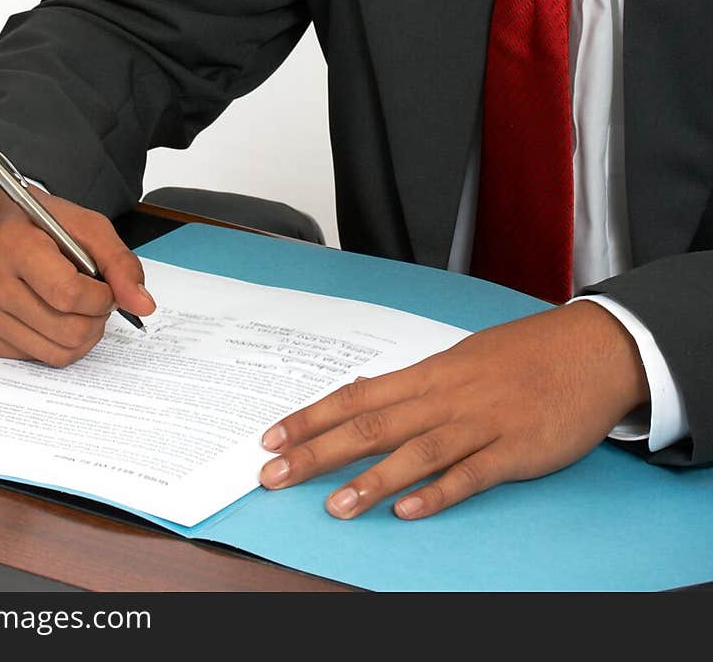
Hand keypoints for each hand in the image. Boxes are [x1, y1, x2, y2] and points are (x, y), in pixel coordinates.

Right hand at [0, 170, 155, 364]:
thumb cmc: (34, 220)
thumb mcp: (83, 224)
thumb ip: (119, 262)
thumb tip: (143, 305)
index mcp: (12, 244)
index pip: (69, 294)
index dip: (101, 297)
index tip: (105, 287)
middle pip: (67, 330)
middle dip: (96, 318)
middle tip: (94, 297)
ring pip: (56, 353)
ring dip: (81, 334)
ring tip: (74, 306)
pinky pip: (36, 358)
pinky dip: (55, 341)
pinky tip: (47, 313)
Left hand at [259, 301, 648, 518]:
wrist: (589, 349)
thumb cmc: (524, 354)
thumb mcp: (461, 360)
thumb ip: (415, 384)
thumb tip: (365, 394)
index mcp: (430, 374)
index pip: (357, 396)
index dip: (311, 417)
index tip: (271, 437)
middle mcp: (445, 397)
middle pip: (372, 425)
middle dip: (318, 451)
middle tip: (274, 474)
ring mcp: (480, 424)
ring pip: (416, 452)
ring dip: (372, 480)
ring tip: (333, 506)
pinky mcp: (514, 450)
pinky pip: (470, 474)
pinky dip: (438, 492)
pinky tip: (409, 511)